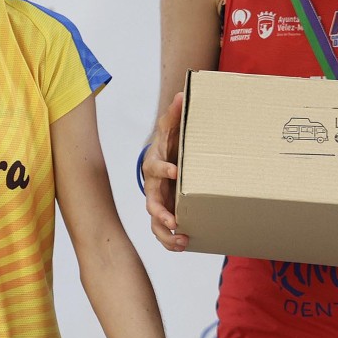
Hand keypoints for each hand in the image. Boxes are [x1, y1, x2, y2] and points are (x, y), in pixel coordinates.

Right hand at [142, 91, 188, 251]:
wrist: (162, 158)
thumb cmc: (167, 144)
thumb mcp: (170, 128)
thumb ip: (175, 114)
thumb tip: (182, 94)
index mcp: (154, 165)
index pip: (155, 168)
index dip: (164, 170)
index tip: (176, 172)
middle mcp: (152, 187)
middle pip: (151, 203)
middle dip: (161, 213)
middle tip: (173, 221)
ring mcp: (157, 202)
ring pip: (155, 223)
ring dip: (166, 234)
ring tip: (182, 241)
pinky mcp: (165, 213)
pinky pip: (164, 231)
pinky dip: (172, 240)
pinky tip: (186, 244)